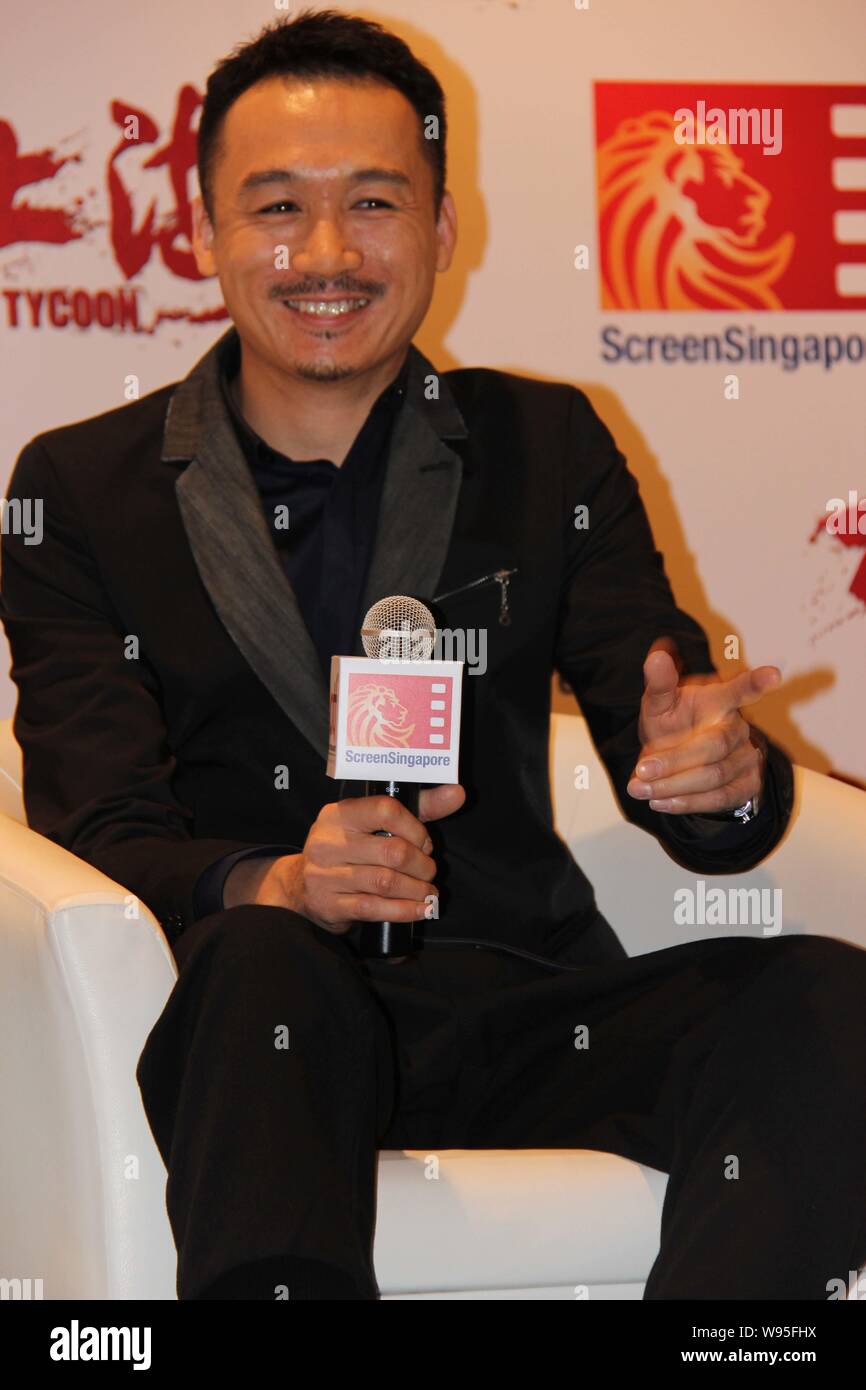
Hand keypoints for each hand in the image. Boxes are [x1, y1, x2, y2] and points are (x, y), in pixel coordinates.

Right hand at [246, 784, 465, 931]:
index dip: (415, 828)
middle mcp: (328, 841)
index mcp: (340, 813)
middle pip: (391, 851)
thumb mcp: (375, 824)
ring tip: (428, 892)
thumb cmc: (348, 849)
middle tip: (429, 871)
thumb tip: (457, 792)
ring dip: (416, 890)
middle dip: (421, 865)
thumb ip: (418, 808)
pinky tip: (420, 909)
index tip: (425, 843)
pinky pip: (374, 908)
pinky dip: (404, 911)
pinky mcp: (328, 904)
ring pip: (385, 882)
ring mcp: (325, 874)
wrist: (300, 885)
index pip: (385, 810)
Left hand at [626, 637, 779, 815]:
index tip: (773, 675)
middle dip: (674, 761)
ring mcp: (747, 757)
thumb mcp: (659, 704)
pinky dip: (687, 802)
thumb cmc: (673, 725)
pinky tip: (660, 801)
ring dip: (674, 786)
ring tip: (639, 788)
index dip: (756, 682)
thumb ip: (659, 684)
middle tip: (641, 769)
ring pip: (714, 776)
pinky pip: (719, 798)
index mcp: (721, 699)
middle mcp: (739, 727)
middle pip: (714, 746)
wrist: (680, 759)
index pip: (741, 688)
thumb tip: (656, 656)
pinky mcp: (747, 785)